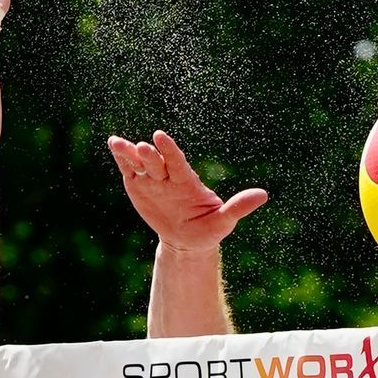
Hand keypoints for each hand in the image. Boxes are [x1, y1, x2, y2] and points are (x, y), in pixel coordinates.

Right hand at [108, 128, 267, 249]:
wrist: (185, 240)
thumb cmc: (207, 229)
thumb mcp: (223, 222)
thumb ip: (238, 207)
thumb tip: (263, 195)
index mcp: (187, 182)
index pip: (177, 163)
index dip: (170, 151)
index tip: (161, 137)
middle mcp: (168, 176)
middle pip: (158, 163)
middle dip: (151, 156)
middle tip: (144, 147)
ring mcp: (152, 179)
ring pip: (140, 163)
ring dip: (130, 153)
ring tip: (118, 143)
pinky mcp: (139, 184)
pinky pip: (129, 169)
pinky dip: (121, 158)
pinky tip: (114, 143)